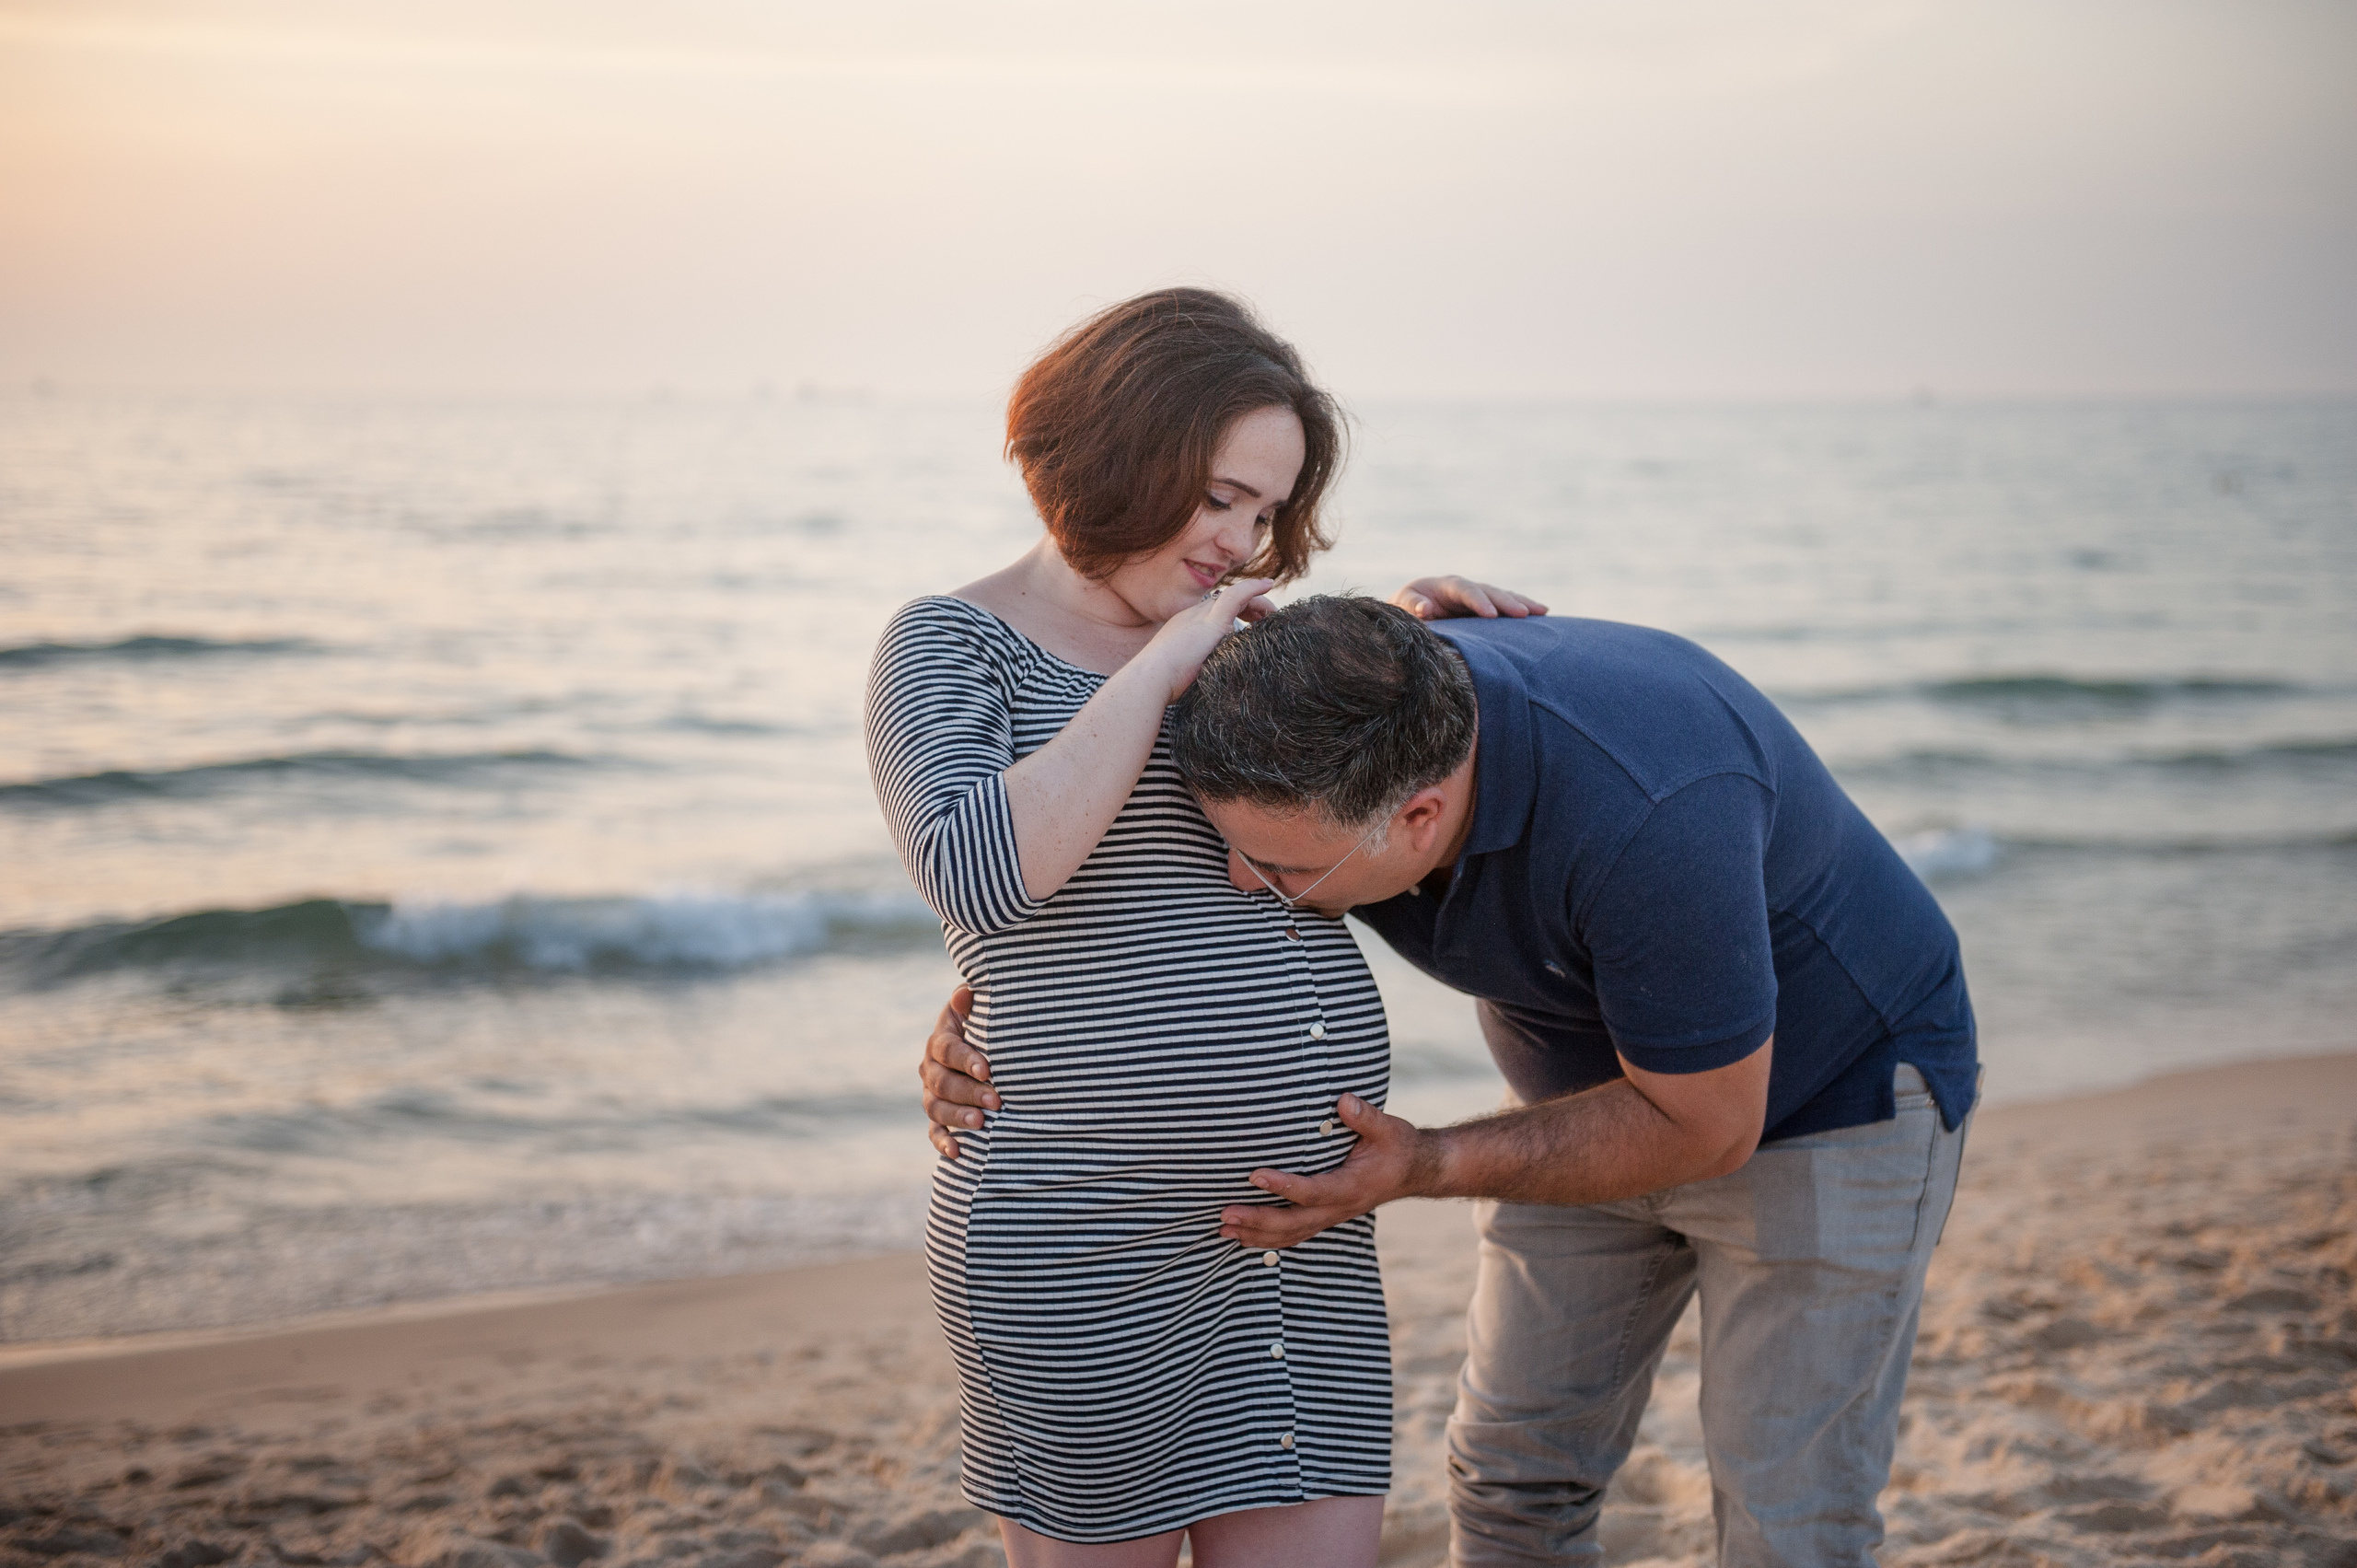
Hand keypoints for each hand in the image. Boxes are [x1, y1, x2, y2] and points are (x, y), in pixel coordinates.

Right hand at [920, 985, 1000, 1159]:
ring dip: (958, 1116)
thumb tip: (965, 994)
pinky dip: (943, 1143)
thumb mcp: (980, 1009)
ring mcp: (933, 1094)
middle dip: (969, 1092)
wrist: (986, 1045)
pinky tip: (957, 1152)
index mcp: (940, 1041)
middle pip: (943, 1083)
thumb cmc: (986, 1024)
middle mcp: (931, 1068)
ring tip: (981, 1123)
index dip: (965, 1060)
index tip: (987, 1070)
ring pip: (937, 1108)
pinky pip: (934, 1131)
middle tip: (995, 1100)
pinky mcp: (939, 1116)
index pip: (947, 1050)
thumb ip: (971, 1002)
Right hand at [1138, 577, 1276, 699]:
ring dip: (1257, 601)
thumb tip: (1213, 686)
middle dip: (1250, 606)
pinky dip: (1254, 588)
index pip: (1214, 612)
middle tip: (1267, 620)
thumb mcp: (1184, 675)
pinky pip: (1237, 596)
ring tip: (1273, 613)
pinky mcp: (1211, 622)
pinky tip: (1269, 585)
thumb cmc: (1163, 686)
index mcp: (1184, 627)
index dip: (1234, 613)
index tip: (1250, 625)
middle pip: (1227, 601)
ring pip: (1235, 596)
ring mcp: (1201, 617)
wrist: (1150, 681)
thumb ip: (1198, 671)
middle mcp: (1192, 616)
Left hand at [1216, 1093, 1436, 1248]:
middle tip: (1224, 1214)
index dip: (1283, 1186)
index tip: (1254, 1174)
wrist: (1416, 1170)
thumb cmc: (1398, 1146)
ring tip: (1223, 1230)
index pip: (1312, 1190)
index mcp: (1352, 1186)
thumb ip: (1366, 1117)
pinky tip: (1244, 1237)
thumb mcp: (1388, 1128)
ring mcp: (1333, 1216)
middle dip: (1257, 1220)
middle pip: (1294, 1222)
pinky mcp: (1327, 1216)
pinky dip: (1268, 1239)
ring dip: (1256, 1234)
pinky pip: (1296, 1234)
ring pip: (1291, 1234)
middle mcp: (1340, 1207)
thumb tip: (1344, 1101)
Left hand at [1392, 576, 1548, 620]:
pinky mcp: (1485, 608)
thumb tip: (1424, 609)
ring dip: (1521, 603)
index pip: (1465, 590)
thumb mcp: (1403, 605)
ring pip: (1502, 596)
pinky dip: (1522, 608)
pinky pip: (1505, 607)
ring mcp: (1478, 597)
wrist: (1411, 608)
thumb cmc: (1406, 607)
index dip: (1478, 601)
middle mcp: (1466, 588)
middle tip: (1523, 613)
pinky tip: (1541, 614)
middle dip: (1506, 602)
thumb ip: (1412, 605)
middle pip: (1489, 591)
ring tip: (1541, 611)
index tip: (1491, 615)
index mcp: (1446, 586)